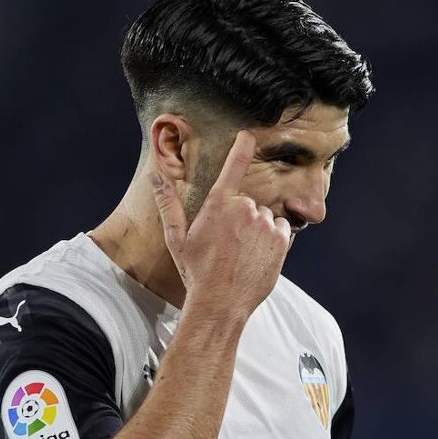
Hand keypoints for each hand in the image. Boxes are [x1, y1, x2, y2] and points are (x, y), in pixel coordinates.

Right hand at [151, 130, 290, 319]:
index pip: (234, 165)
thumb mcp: (177, 239)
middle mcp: (244, 208)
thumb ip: (168, 204)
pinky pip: (281, 229)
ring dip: (257, 229)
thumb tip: (156, 177)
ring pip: (264, 217)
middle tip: (227, 244)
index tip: (248, 134)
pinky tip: (257, 257)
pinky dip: (273, 239)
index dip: (242, 146)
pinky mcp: (281, 240)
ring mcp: (265, 224)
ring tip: (242, 253)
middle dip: (240, 218)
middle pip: (247, 202)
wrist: (221, 303)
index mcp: (218, 204)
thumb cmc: (196, 272)